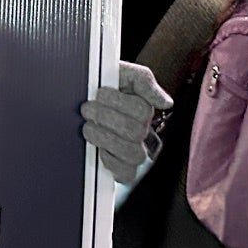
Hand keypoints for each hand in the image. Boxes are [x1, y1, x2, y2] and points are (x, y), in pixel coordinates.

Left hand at [79, 61, 172, 185]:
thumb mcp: (121, 73)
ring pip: (132, 153)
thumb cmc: (102, 88)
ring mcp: (134, 152)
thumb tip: (166, 102)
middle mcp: (143, 132)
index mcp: (143, 108)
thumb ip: (144, 81)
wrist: (80, 102)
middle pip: (135, 131)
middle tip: (87, 109)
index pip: (141, 110)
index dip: (116, 101)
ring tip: (88, 127)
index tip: (99, 93)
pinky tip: (98, 148)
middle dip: (105, 117)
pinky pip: (126, 174)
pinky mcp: (123, 170)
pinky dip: (110, 161)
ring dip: (105, 138)